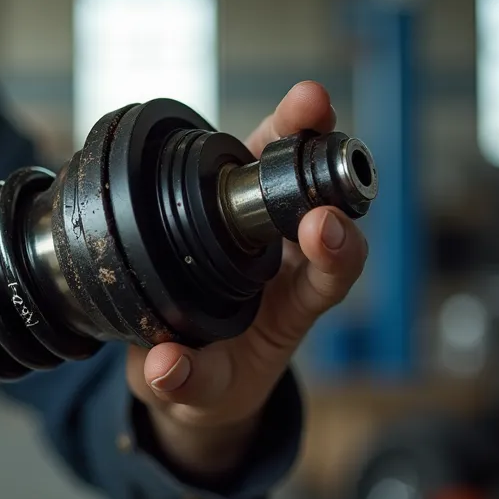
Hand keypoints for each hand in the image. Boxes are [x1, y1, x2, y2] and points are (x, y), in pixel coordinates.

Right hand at [124, 81, 369, 480]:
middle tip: (328, 148)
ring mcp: (262, 227)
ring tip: (307, 99)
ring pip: (293, 174)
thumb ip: (183, 387)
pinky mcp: (230, 203)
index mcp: (293, 309)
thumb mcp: (195, 399)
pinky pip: (252, 163)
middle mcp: (289, 261)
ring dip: (304, 135)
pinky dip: (267, 135)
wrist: (194, 365)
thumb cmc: (206, 384)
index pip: (330, 277)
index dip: (335, 250)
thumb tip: (163, 368)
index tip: (322, 228)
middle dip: (330, 173)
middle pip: (326, 209)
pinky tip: (281, 105)